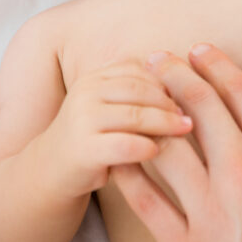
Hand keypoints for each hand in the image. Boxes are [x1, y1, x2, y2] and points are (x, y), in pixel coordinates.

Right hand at [41, 60, 191, 195]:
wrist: (50, 171)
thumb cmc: (93, 139)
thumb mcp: (111, 108)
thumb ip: (137, 95)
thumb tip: (187, 87)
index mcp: (94, 78)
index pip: (138, 70)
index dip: (166, 81)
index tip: (187, 94)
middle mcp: (86, 93)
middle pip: (140, 89)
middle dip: (170, 101)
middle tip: (192, 114)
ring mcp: (82, 120)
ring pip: (136, 115)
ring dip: (166, 123)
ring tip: (186, 130)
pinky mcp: (84, 149)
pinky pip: (125, 145)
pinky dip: (147, 147)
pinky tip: (159, 151)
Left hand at [113, 44, 241, 241]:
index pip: (240, 92)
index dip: (216, 65)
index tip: (200, 50)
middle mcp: (241, 173)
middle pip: (197, 107)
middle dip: (174, 74)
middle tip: (156, 58)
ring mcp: (211, 212)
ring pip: (166, 147)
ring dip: (148, 114)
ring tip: (134, 96)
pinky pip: (147, 204)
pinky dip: (129, 175)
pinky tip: (117, 156)